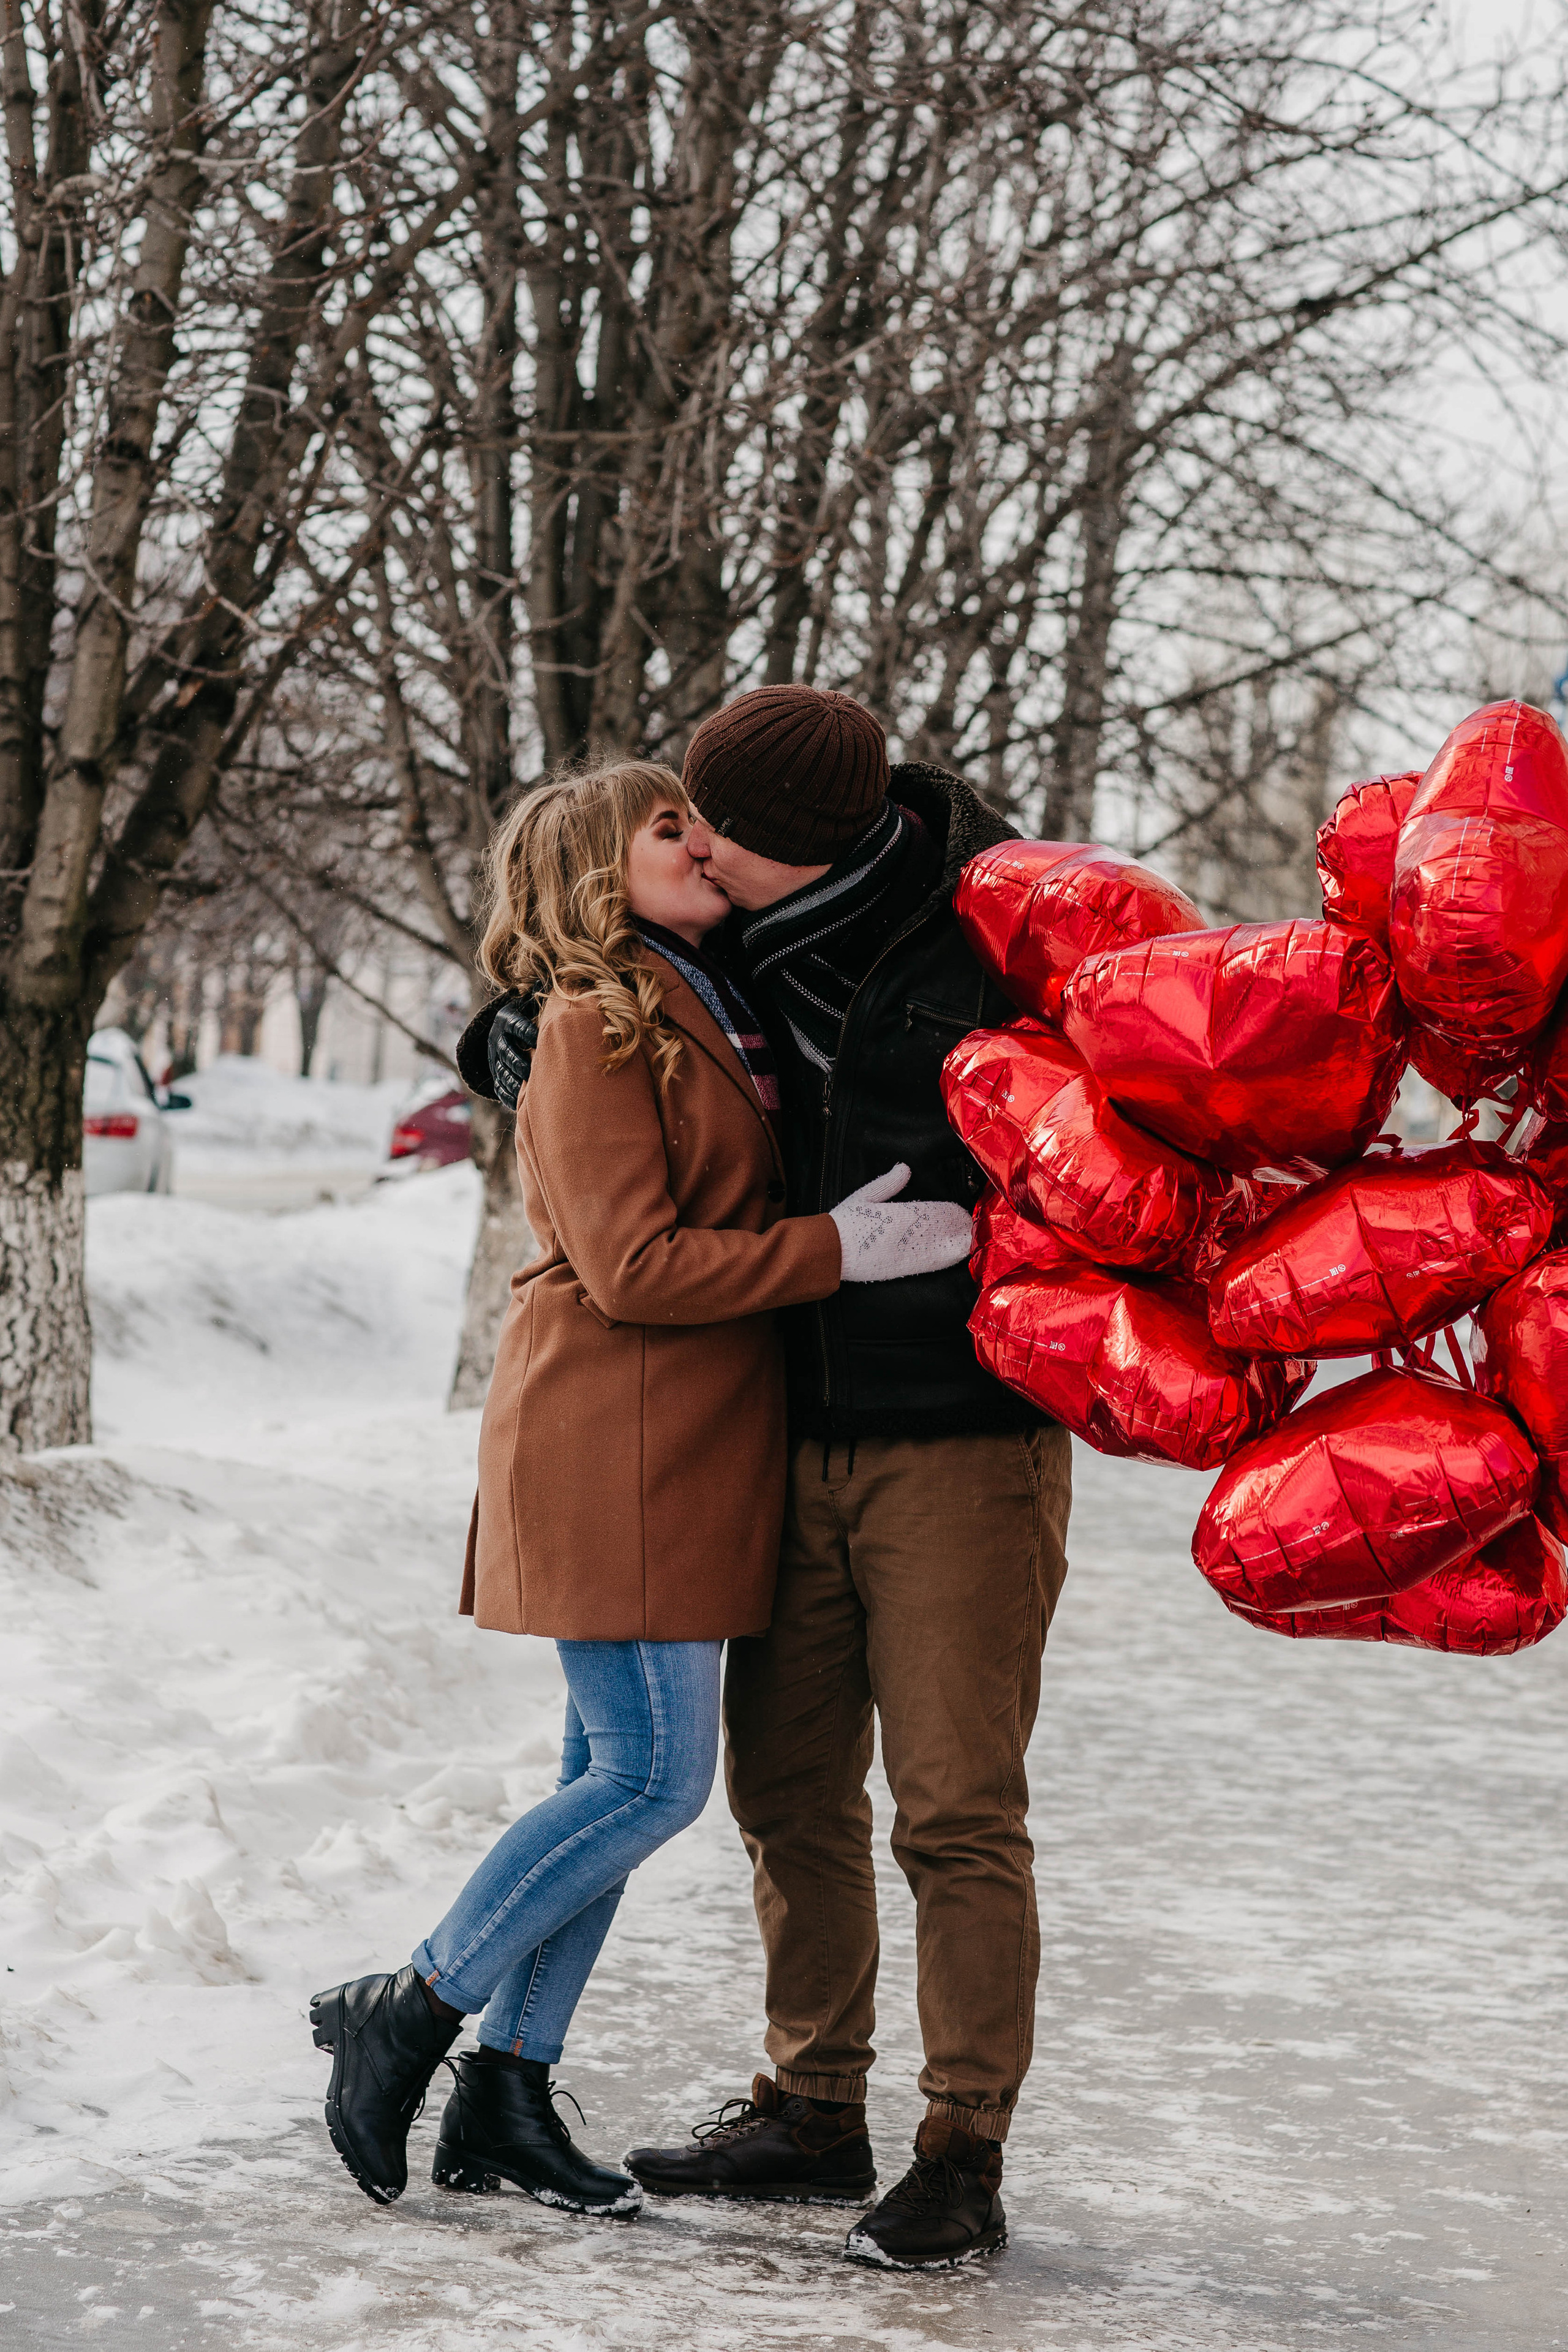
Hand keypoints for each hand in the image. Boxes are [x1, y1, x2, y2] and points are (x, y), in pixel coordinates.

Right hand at [488, 995, 540, 1109]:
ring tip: (526, 1087)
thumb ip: (541, 995)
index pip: (516, 1025)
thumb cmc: (526, 1014)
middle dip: (518, 1062)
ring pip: (501, 1071)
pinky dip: (507, 1095)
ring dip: (512, 1080)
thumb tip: (549, 980)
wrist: (503, 1029)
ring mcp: (494, 1058)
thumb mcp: (529, 1002)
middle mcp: (497, 1038)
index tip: (539, 1038)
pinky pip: (498, 1087)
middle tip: (531, 1070)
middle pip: (507, 1052)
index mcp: (507, 1019)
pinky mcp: (495, 1073)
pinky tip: (517, 1103)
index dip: (526, 1032)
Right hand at [829, 1162, 973, 1283]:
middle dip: (958, 1228)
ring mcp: (907, 1253)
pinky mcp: (902, 1269)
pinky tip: (955, 1256)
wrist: (830, 1251)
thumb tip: (905, 1168)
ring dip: (956, 1243)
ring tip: (970, 1239)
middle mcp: (908, 1234)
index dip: (950, 1212)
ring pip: (940, 1247)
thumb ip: (888, 1183)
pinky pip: (929, 1264)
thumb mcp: (864, 1196)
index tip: (962, 1211)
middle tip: (972, 1225)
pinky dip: (945, 1259)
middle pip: (941, 1230)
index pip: (933, 1211)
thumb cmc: (844, 1222)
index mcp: (900, 1214)